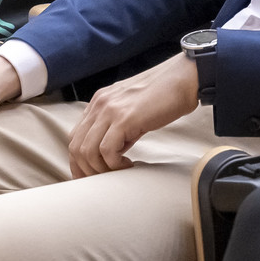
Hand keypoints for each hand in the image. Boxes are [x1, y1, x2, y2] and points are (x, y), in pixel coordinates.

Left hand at [66, 52, 198, 177]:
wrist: (183, 79)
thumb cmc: (163, 95)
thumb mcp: (131, 109)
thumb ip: (117, 126)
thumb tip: (111, 152)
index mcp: (99, 101)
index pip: (76, 136)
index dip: (79, 161)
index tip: (90, 176)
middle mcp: (99, 104)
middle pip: (76, 146)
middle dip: (85, 170)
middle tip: (103, 181)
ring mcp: (110, 110)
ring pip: (87, 151)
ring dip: (101, 169)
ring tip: (119, 172)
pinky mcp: (124, 118)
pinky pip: (107, 151)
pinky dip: (115, 164)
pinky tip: (129, 165)